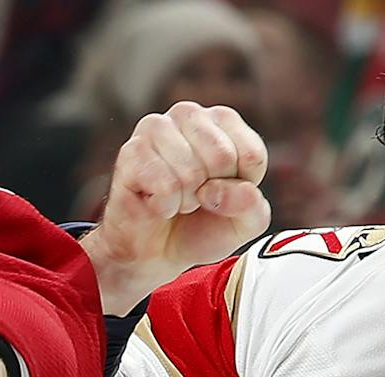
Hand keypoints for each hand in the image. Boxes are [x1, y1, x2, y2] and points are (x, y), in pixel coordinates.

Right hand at [82, 102, 271, 313]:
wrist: (155, 253)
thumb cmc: (200, 227)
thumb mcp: (244, 223)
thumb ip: (253, 206)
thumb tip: (225, 190)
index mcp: (223, 121)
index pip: (251, 154)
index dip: (240, 189)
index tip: (221, 193)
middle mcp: (188, 115)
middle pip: (222, 158)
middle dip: (211, 193)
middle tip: (194, 198)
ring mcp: (156, 129)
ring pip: (192, 172)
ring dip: (185, 200)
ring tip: (174, 199)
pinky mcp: (131, 151)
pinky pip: (165, 186)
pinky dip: (165, 207)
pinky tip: (156, 203)